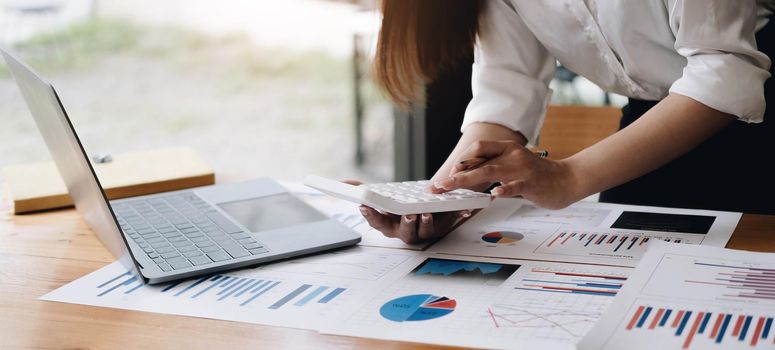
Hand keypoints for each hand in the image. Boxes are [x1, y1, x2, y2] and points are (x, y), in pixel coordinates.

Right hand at [344, 180, 471, 243]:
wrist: (423, 207)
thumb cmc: (400, 204)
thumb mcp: (381, 196)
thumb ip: (361, 190)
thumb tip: (343, 183)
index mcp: (389, 225)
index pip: (377, 223)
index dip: (371, 216)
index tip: (365, 206)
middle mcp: (406, 230)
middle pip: (404, 232)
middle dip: (406, 224)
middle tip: (407, 215)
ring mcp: (424, 230)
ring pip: (425, 231)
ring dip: (426, 223)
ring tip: (427, 212)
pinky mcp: (442, 225)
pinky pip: (450, 222)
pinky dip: (458, 216)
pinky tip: (466, 210)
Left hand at [430, 140, 579, 208]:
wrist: (566, 179)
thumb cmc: (536, 175)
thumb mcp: (512, 165)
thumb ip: (493, 168)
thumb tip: (468, 175)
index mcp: (506, 149)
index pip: (478, 148)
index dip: (461, 160)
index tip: (447, 174)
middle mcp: (512, 155)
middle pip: (478, 162)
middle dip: (456, 175)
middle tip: (439, 186)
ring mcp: (522, 169)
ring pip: (490, 172)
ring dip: (468, 180)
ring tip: (452, 187)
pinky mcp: (531, 182)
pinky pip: (515, 185)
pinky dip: (504, 189)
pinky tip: (494, 194)